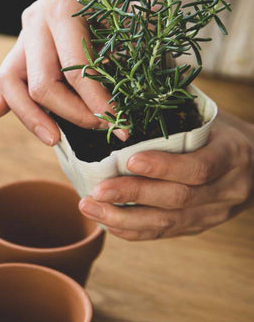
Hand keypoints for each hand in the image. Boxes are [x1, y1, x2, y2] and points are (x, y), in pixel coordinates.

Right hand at [0, 0, 125, 144]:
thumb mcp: (134, 11)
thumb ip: (131, 45)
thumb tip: (122, 89)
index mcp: (62, 6)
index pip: (75, 69)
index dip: (97, 102)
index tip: (120, 123)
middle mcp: (35, 18)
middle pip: (41, 85)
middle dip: (73, 114)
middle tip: (102, 128)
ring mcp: (22, 33)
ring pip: (11, 84)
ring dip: (32, 117)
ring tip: (55, 140)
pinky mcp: (18, 47)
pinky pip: (6, 78)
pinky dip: (3, 99)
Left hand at [78, 114, 253, 239]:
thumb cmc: (220, 133)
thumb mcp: (209, 117)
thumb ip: (175, 112)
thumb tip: (128, 88)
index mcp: (231, 155)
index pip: (199, 167)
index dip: (163, 167)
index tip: (129, 161)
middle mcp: (227, 189)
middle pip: (177, 198)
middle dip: (133, 195)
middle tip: (96, 190)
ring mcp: (213, 213)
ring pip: (167, 223)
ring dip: (123, 218)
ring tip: (89, 208)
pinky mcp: (198, 227)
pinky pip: (163, 234)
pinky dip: (132, 230)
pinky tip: (106, 222)